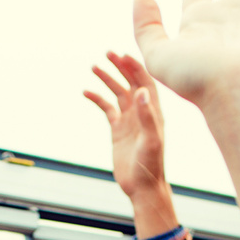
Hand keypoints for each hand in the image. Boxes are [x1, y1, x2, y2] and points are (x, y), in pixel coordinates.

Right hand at [85, 52, 168, 201]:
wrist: (143, 187)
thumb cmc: (151, 166)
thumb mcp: (151, 141)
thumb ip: (147, 116)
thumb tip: (141, 91)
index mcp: (153, 112)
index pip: (145, 82)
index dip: (134, 66)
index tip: (122, 54)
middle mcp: (142, 112)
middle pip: (131, 82)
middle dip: (120, 67)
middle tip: (107, 53)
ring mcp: (129, 120)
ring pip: (118, 93)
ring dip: (107, 79)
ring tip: (94, 67)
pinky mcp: (118, 130)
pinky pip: (107, 109)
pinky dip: (97, 99)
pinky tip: (86, 92)